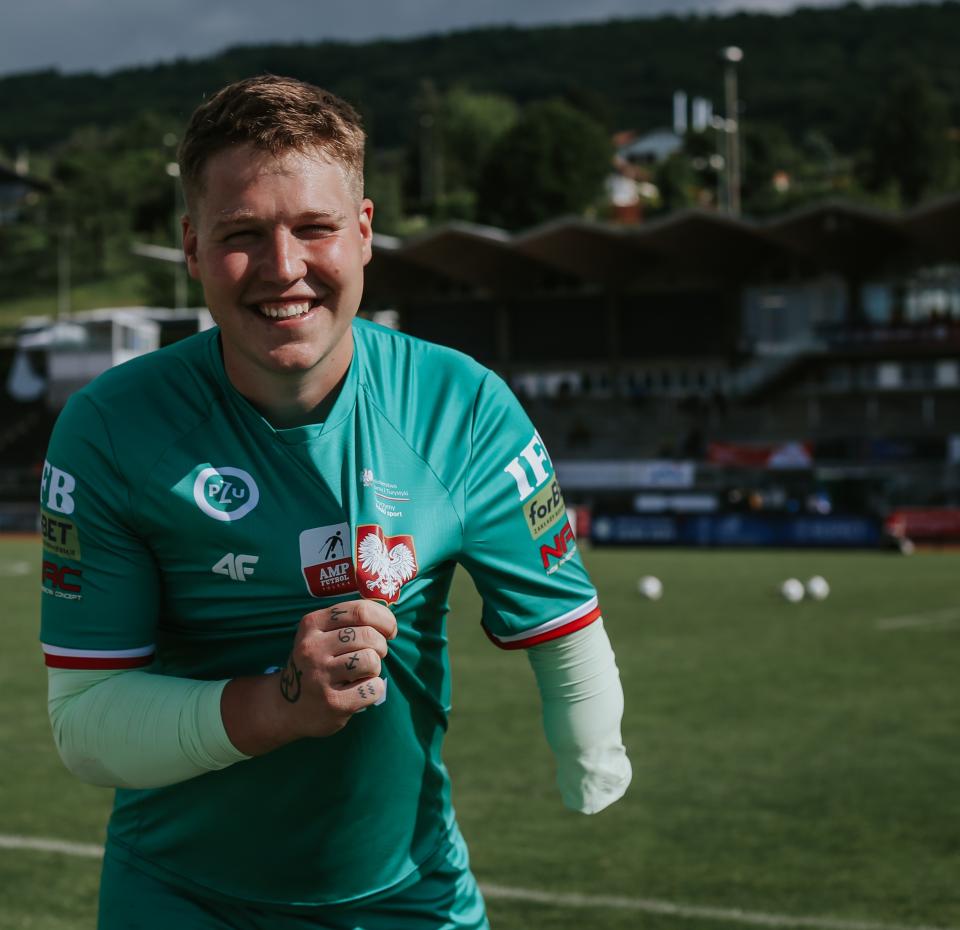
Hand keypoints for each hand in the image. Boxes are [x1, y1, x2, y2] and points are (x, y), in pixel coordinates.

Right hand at [279, 600, 396, 737]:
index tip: (389, 630)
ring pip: (371, 660)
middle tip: (374, 654)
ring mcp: (320, 676)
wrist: (286, 708)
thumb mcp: (321, 634)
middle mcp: (312, 648)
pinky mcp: (332, 702)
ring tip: (363, 673)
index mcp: (312, 624)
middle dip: (381, 645)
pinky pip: (373, 688)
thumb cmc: (316, 664)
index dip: (384, 619)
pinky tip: (361, 690)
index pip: (360, 610)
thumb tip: (388, 618)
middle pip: (368, 635)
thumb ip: (349, 621)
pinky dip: (375, 689)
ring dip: (375, 667)